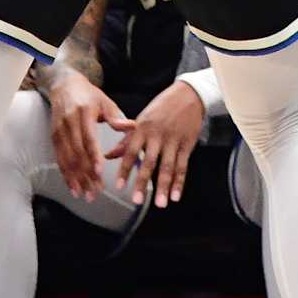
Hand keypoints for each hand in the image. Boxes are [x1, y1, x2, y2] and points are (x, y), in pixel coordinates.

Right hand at [47, 67, 130, 204]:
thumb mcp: (105, 101)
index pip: (89, 139)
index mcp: (84, 113)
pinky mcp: (54, 137)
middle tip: (96, 192)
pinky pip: (59, 159)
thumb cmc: (89, 95)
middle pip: (78, 153)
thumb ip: (116, 117)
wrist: (64, 85)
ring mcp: (59, 131)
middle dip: (87, 174)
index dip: (93, 157)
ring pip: (67, 159)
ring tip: (86, 195)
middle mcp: (69, 123)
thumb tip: (130, 127)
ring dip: (76, 179)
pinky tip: (73, 188)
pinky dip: (66, 175)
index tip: (100, 173)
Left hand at [115, 79, 205, 209]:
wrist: (189, 93)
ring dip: (164, 186)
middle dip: (143, 182)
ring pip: (168, 166)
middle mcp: (157, 134)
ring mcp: (173, 139)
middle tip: (137, 200)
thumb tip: (108, 155)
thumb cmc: (162, 107)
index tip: (119, 186)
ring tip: (160, 203)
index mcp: (143, 127)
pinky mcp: (187, 143)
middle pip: (149, 161)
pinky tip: (176, 195)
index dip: (125, 169)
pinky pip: (183, 166)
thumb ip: (127, 138)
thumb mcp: (142, 118)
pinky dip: (179, 182)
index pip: (130, 151)